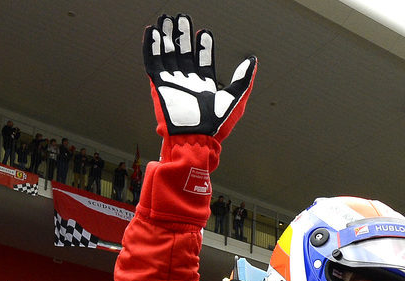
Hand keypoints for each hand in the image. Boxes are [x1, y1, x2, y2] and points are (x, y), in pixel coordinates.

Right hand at [143, 14, 256, 141]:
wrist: (196, 138)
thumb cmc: (217, 125)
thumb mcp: (235, 98)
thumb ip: (243, 78)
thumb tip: (253, 60)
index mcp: (204, 86)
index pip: (203, 60)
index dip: (204, 46)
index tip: (205, 32)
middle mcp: (188, 82)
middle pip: (184, 53)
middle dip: (183, 35)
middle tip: (183, 18)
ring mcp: (172, 83)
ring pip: (168, 54)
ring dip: (167, 36)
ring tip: (167, 19)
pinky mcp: (159, 85)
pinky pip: (153, 62)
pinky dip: (151, 47)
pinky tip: (152, 32)